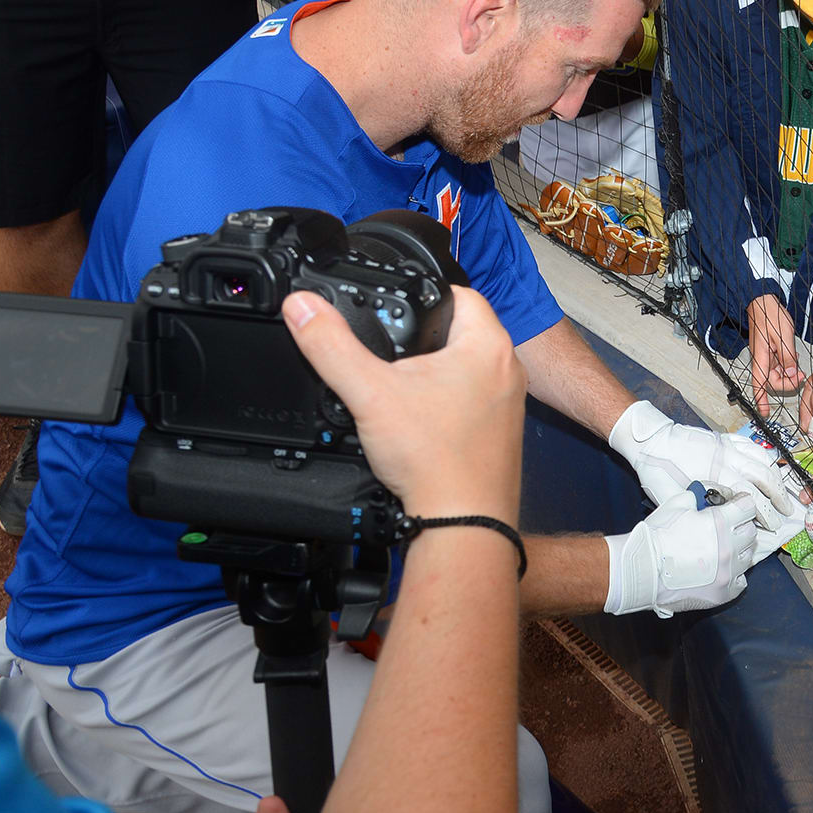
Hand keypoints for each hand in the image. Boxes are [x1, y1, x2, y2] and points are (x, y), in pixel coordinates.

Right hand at [282, 287, 525, 523]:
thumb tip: (302, 307)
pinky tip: (418, 417)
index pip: (460, 293)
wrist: (463, 521)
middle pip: (463, 330)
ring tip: (400, 380)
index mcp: (487, 345)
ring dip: (435, 369)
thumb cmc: (435, 460)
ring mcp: (509, 403)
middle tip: (390, 343)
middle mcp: (507, 370)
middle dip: (424, 333)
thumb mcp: (368, 393)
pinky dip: (446, 400)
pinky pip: (473, 399)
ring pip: (467, 367)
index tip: (396, 303)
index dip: (424, 291)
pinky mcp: (501, 431)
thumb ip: (330, 346)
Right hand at [603, 484, 761, 615]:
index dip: (741, 503)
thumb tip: (705, 497)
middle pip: (750, 532)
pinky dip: (733, 575)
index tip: (737, 505)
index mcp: (720, 524)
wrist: (641, 571)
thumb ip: (698, 497)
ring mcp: (727, 573)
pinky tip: (720, 570)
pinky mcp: (722, 593)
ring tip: (721, 551)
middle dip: (740, 526)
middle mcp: (729, 548)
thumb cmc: (656, 538)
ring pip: (748, 557)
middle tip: (727, 528)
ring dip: (737, 551)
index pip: (748, 507)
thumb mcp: (677, 504)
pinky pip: (741, 581)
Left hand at [608, 399, 794, 524]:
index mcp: (718, 476)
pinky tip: (768, 462)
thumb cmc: (658, 473)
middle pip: (765, 478)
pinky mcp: (724, 438)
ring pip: (763, 459)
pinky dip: (763, 453)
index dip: (766, 514)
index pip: (752, 498)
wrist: (650, 441)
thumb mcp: (676, 499)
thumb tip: (719, 523)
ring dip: (776, 476)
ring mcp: (728, 446)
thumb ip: (700, 510)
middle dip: (779, 497)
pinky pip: (751, 443)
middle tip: (787, 511)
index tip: (774, 526)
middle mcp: (728, 460)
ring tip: (782, 489)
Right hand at [746, 294, 802, 417]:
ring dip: (788, 374)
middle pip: (772, 382)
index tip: (765, 412)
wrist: (763, 300)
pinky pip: (780, 364)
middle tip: (800, 376)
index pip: (759, 385)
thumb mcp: (783, 336)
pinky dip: (788, 365)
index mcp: (760, 358)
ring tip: (797, 365)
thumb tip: (792, 375)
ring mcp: (767, 355)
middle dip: (787, 383)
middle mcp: (762, 360)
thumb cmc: (769, 314)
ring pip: (777, 373)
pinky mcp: (772, 350)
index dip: (761, 401)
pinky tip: (793, 358)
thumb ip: (787, 357)